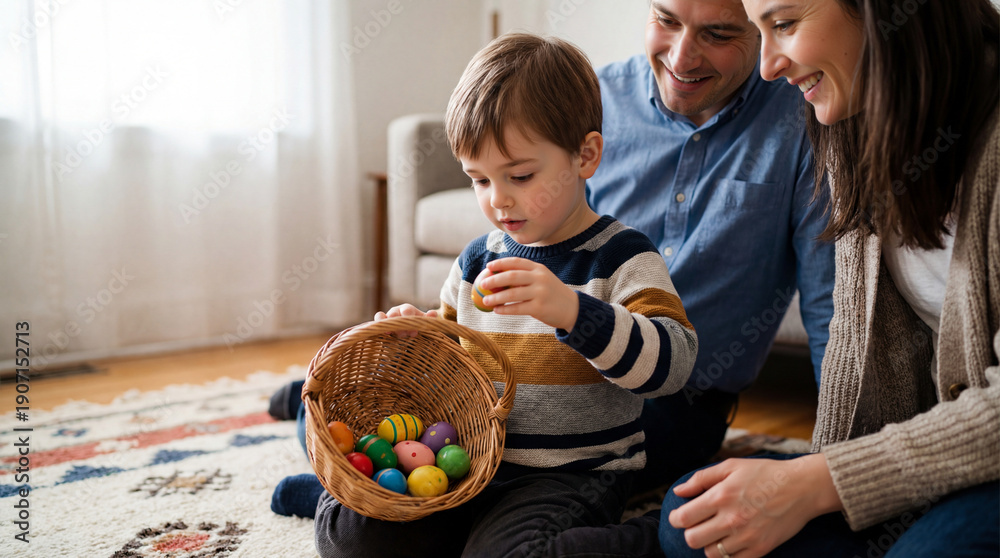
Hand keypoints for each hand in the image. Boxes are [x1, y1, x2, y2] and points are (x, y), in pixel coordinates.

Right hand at [374, 304, 438, 337]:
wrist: (406, 325)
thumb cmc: (416, 323)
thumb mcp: (423, 320)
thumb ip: (428, 318)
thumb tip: (433, 314)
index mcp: (407, 309)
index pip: (407, 310)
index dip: (409, 319)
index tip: (414, 332)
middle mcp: (396, 311)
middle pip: (394, 314)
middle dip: (398, 324)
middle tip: (404, 334)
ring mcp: (387, 317)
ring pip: (381, 316)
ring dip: (386, 324)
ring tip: (389, 332)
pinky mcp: (380, 324)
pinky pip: (376, 321)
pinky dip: (376, 325)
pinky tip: (381, 332)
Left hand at [479, 257, 578, 330]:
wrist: (573, 309)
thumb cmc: (552, 294)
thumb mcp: (542, 280)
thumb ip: (525, 276)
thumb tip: (498, 277)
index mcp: (539, 269)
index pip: (517, 262)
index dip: (501, 263)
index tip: (488, 267)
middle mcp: (540, 278)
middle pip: (512, 276)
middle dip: (494, 279)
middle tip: (482, 284)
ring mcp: (540, 293)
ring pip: (512, 293)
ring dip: (496, 297)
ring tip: (485, 300)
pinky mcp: (539, 308)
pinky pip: (517, 308)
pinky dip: (505, 309)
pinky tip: (496, 310)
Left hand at [667, 454, 841, 557]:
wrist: (802, 488)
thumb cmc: (764, 473)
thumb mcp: (731, 467)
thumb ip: (701, 479)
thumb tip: (678, 492)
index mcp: (721, 496)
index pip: (684, 518)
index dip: (676, 519)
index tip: (679, 516)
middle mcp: (732, 519)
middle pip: (692, 540)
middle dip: (690, 533)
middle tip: (698, 525)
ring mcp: (747, 537)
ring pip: (711, 553)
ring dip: (709, 543)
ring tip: (717, 532)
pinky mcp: (760, 549)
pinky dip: (727, 554)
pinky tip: (731, 541)